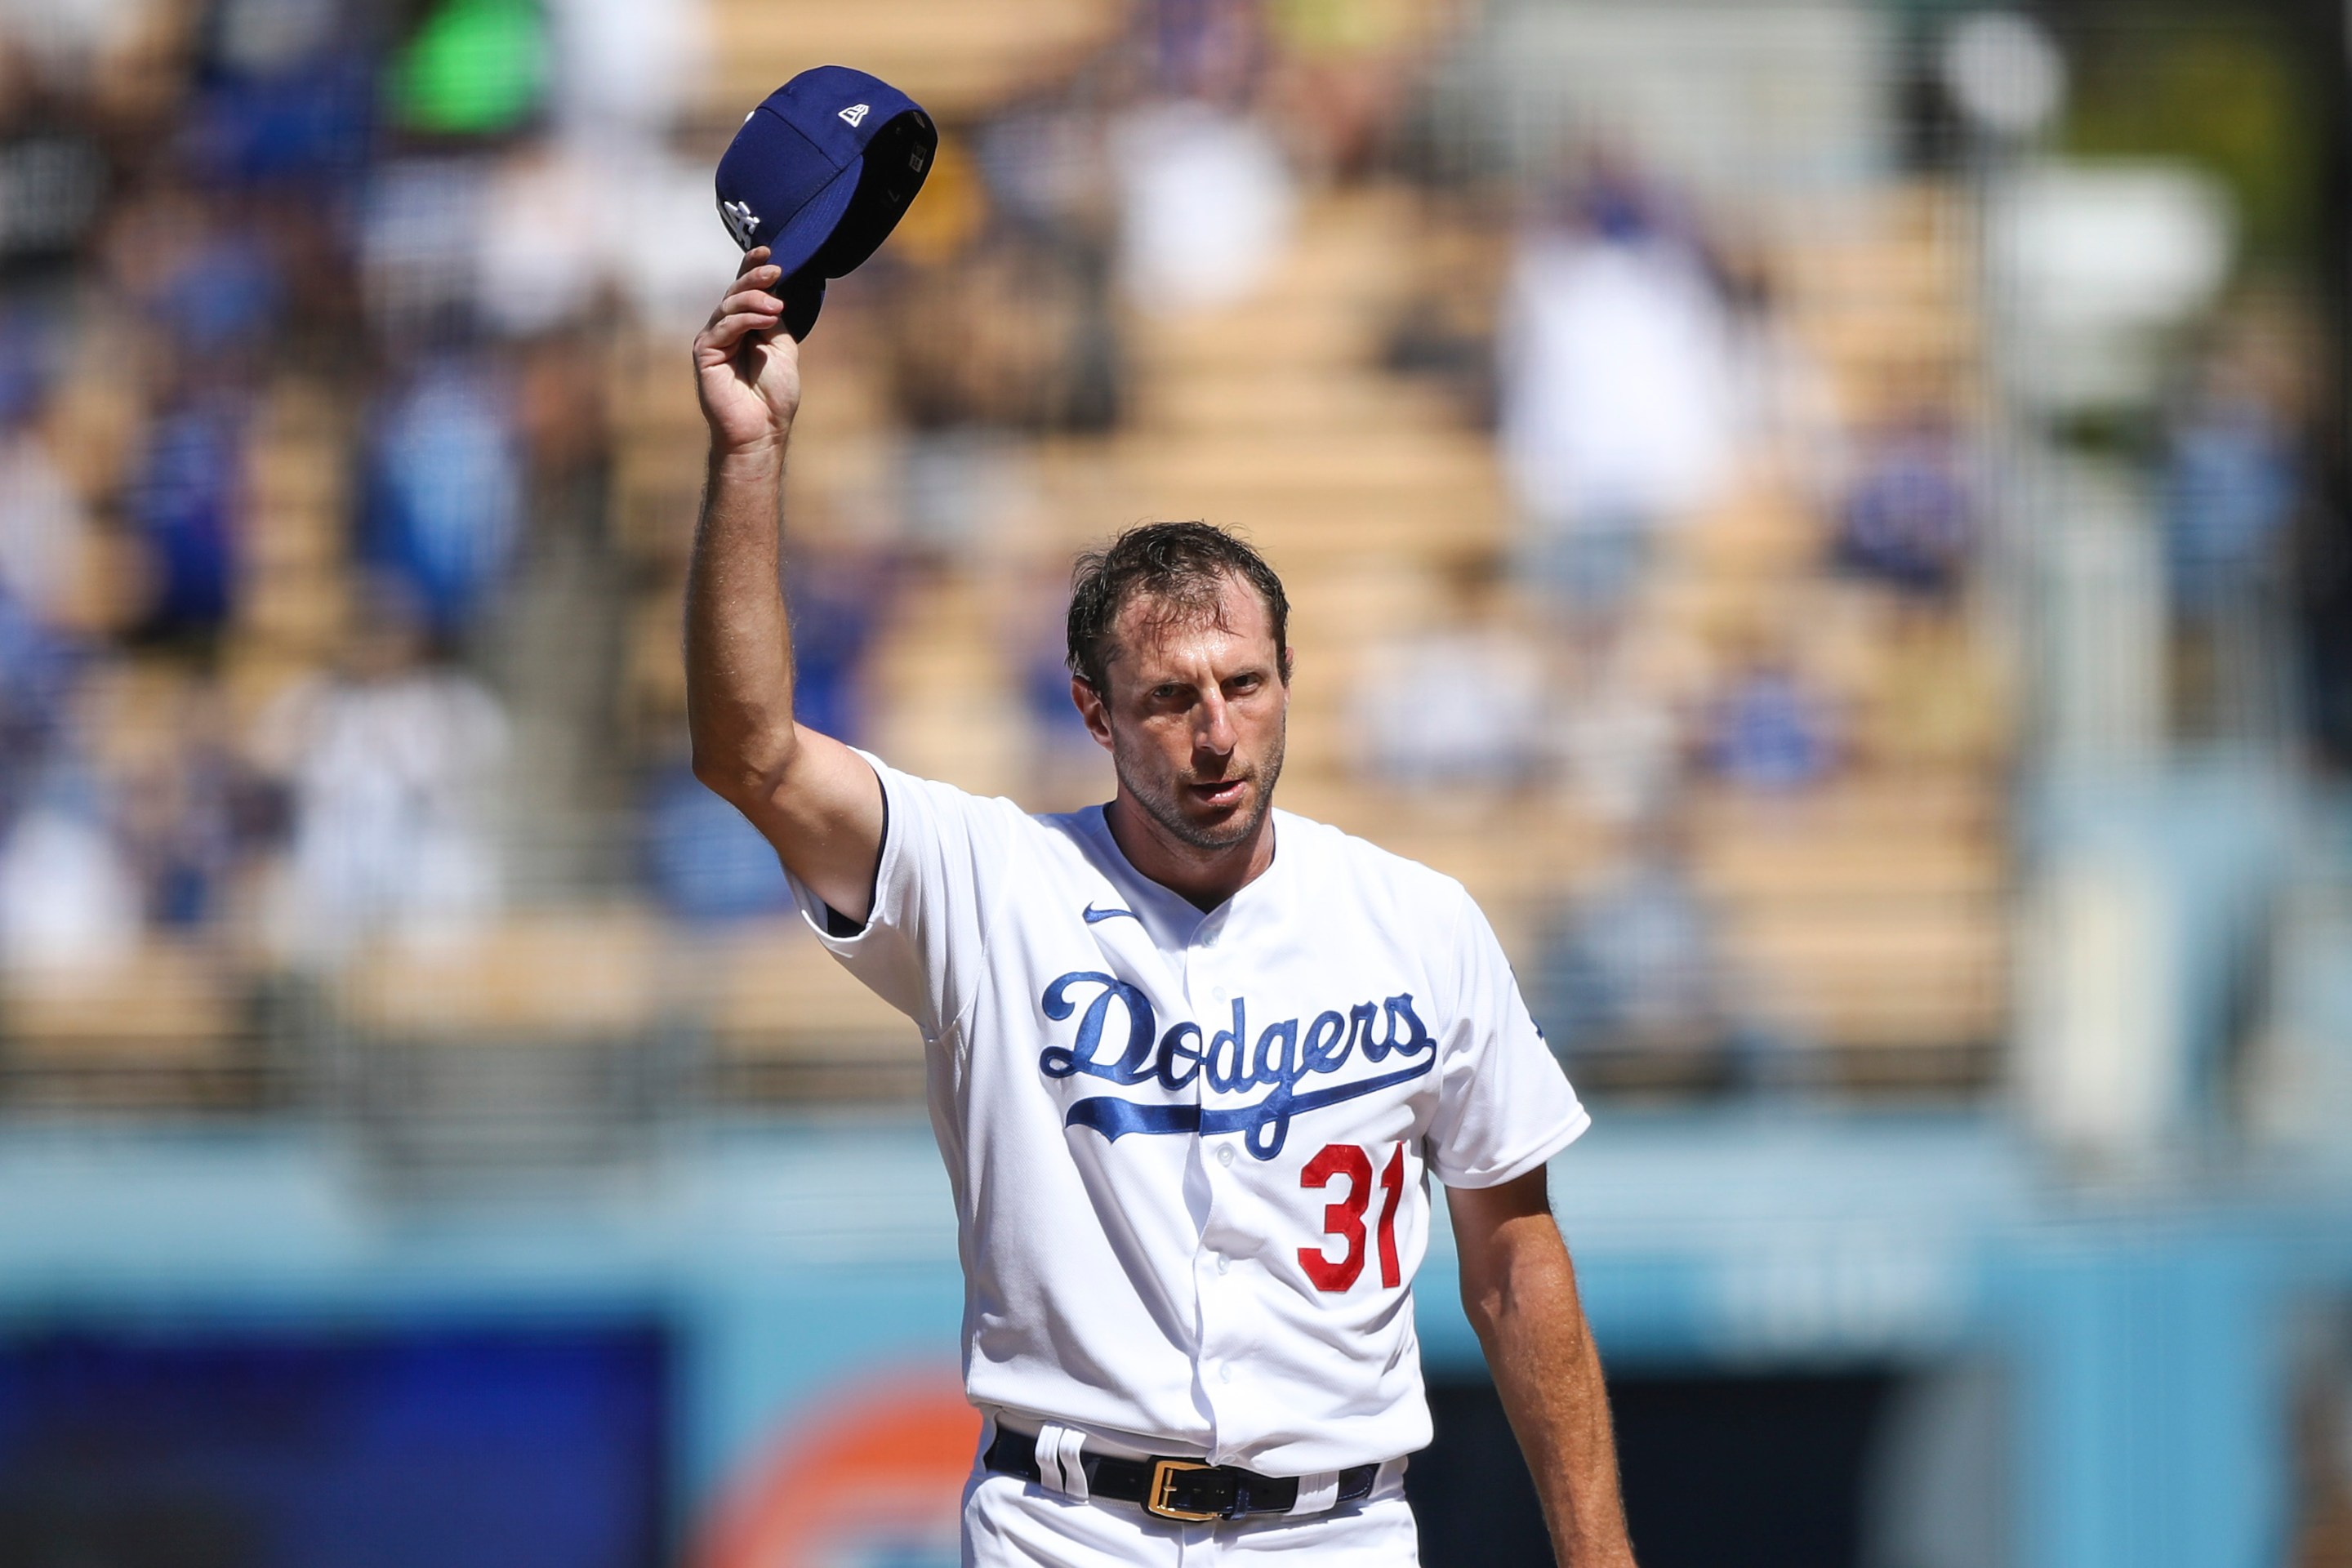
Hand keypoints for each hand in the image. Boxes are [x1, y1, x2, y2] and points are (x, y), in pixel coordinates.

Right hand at [694, 247, 800, 455]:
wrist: (763, 430)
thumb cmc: (773, 394)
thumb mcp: (782, 348)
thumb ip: (774, 319)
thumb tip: (773, 291)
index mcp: (745, 326)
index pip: (745, 290)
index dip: (752, 267)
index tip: (768, 250)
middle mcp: (726, 329)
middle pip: (735, 292)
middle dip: (755, 277)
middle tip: (775, 270)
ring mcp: (714, 340)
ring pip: (729, 305)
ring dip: (755, 299)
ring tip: (777, 306)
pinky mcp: (705, 353)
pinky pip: (724, 327)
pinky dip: (746, 319)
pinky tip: (766, 319)